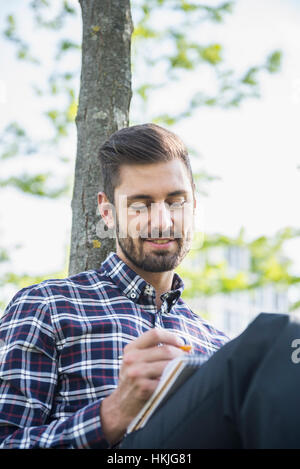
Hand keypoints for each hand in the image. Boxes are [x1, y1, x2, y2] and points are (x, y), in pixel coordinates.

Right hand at [100, 328, 184, 444]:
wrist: (121, 405)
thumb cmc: (135, 379)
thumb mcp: (136, 360)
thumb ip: (153, 350)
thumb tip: (184, 346)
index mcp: (131, 348)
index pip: (155, 334)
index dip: (171, 337)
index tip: (180, 343)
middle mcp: (131, 359)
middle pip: (165, 350)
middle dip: (181, 354)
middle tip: (188, 359)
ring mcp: (137, 373)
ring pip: (168, 364)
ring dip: (180, 366)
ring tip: (184, 369)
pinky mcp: (144, 388)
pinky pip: (167, 379)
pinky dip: (174, 379)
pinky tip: (173, 381)